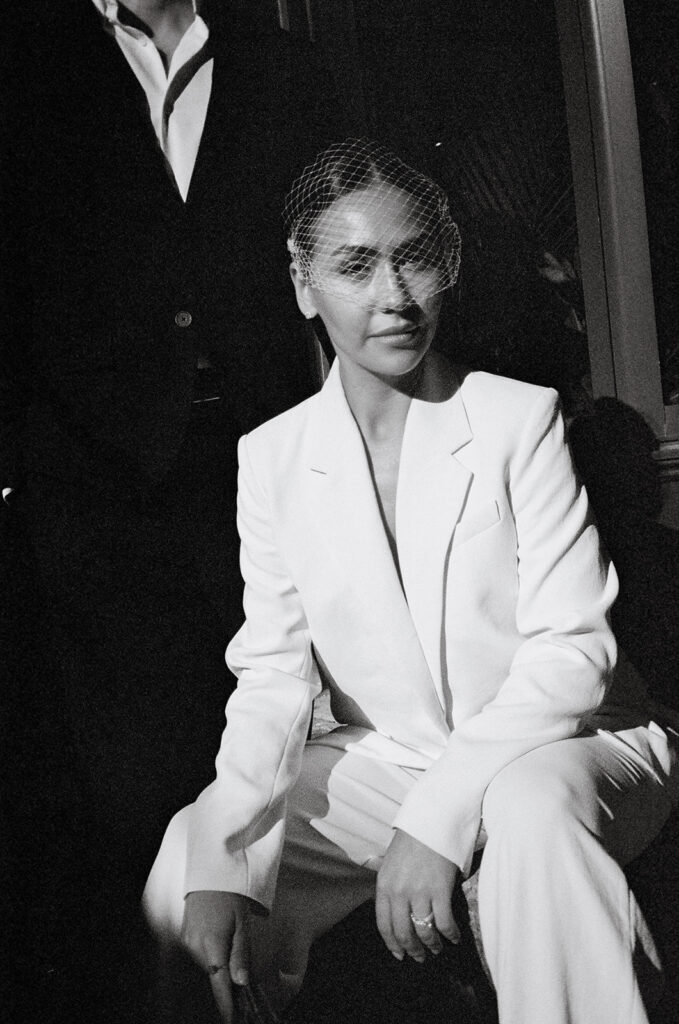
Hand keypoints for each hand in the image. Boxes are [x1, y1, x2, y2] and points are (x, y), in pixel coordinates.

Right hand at [181, 890, 251, 1021]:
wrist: (210, 872)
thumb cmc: (231, 895)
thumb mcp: (242, 923)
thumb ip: (241, 953)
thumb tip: (241, 983)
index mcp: (212, 942)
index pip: (217, 982)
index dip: (225, 1004)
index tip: (231, 1020)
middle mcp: (194, 945)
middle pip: (208, 979)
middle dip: (221, 994)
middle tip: (236, 1005)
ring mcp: (186, 942)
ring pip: (201, 971)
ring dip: (214, 980)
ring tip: (228, 989)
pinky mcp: (183, 937)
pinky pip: (195, 960)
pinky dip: (207, 967)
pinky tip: (217, 969)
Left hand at [375, 829, 459, 962]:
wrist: (432, 820)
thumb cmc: (411, 839)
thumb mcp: (390, 863)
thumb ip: (390, 887)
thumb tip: (395, 911)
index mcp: (384, 885)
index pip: (384, 924)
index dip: (392, 944)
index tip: (399, 954)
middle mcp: (399, 892)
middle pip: (403, 932)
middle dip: (412, 949)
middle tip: (419, 957)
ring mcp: (420, 892)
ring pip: (424, 931)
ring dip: (431, 945)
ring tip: (436, 949)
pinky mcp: (440, 890)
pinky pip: (444, 922)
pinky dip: (450, 934)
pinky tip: (454, 938)